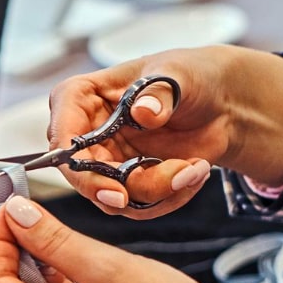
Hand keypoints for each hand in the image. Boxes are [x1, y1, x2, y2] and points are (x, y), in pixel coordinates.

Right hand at [45, 46, 282, 216]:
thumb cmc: (189, 76)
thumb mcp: (178, 74)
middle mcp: (84, 134)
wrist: (220, 105)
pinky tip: (194, 171)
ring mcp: (104, 162)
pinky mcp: (126, 183)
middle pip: (81, 176)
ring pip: (114, 198)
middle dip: (127, 187)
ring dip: (160, 190)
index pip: (61, 132)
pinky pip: (138, 207)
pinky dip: (171, 196)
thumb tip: (143, 112)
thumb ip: (160, 93)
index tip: (110, 184)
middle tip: (169, 181)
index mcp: (81, 98)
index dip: (76, 162)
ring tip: (196, 167)